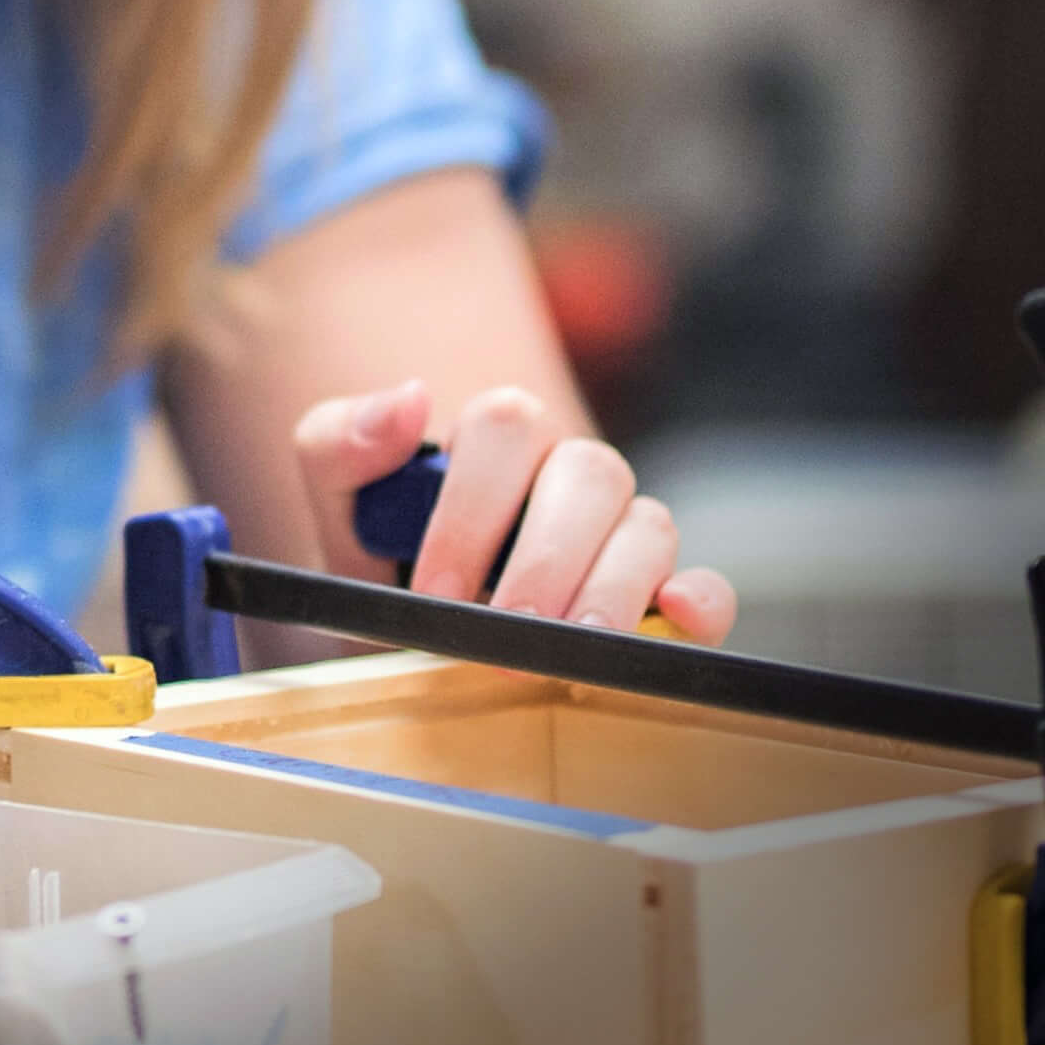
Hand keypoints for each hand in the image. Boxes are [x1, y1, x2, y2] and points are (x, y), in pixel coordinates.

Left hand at [291, 379, 737, 642]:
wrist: (411, 621)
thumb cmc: (383, 549)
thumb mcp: (339, 499)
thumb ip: (340, 442)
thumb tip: (408, 398)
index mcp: (496, 434)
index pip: (505, 425)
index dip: (471, 511)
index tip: (431, 589)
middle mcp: (570, 470)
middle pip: (591, 472)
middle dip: (546, 558)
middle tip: (507, 628)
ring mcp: (623, 528)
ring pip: (649, 525)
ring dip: (613, 587)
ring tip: (571, 645)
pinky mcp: (662, 589)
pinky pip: (705, 581)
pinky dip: (701, 599)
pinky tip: (680, 619)